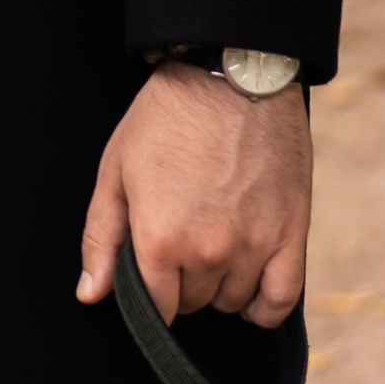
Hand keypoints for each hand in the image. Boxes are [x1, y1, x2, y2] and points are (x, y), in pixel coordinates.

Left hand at [75, 61, 310, 328]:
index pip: (155, 308)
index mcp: (160, 239)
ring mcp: (254, 246)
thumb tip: (92, 295)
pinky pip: (280, 300)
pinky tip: (249, 291)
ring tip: (212, 247)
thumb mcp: (116, 170)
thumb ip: (101, 239)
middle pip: (194, 303)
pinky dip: (263, 307)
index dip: (150, 295)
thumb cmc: (166, 119)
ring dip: (220, 286)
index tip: (151, 275)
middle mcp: (208, 252)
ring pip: (233, 302)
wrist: (231, 75)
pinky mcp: (292, 234)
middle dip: (182, 283)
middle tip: (180, 242)